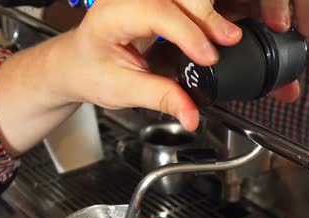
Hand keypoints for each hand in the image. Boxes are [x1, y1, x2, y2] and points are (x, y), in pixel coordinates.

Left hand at [0, 0, 308, 154]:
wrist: (77, 62)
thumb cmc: (89, 71)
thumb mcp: (120, 91)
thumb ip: (159, 98)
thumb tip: (191, 114)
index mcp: (111, 15)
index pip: (156, 11)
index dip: (188, 32)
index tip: (209, 57)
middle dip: (207, 14)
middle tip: (230, 40)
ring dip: (211, 9)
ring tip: (231, 34)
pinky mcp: (157, 0)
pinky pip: (187, 0)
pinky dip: (207, 10)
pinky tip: (223, 25)